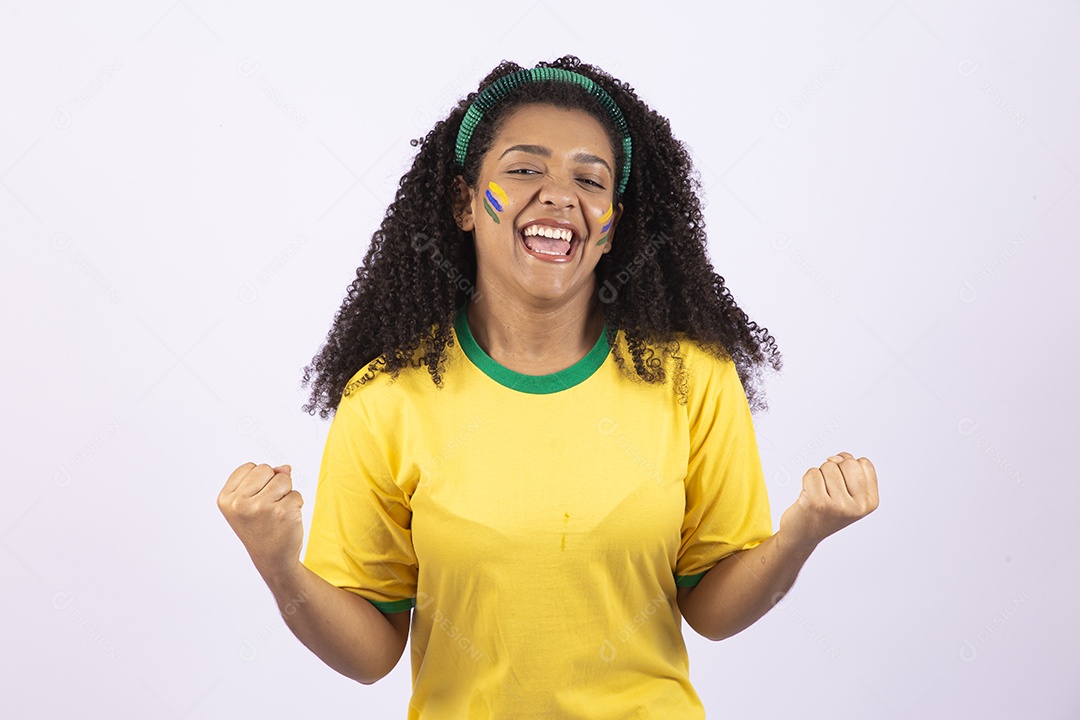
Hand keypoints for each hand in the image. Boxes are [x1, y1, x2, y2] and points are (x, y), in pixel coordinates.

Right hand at [217, 462, 303, 580]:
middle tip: (267, 508)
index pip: (250, 467)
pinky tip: (286, 520)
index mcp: (226, 498)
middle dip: (273, 483)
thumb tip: (286, 468)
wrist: (272, 558)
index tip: (254, 501)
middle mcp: (240, 503)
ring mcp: (261, 507)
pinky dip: (296, 505)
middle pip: (266, 469)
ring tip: (277, 512)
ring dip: (286, 493)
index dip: (259, 481)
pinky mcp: (283, 512)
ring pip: (284, 479)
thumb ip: (264, 478)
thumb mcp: (251, 501)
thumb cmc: (261, 527)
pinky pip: (296, 494)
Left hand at [778, 451, 878, 550]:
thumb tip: (836, 457)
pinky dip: (807, 479)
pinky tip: (808, 495)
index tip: (841, 481)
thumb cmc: (826, 511)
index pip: (863, 463)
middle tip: (828, 487)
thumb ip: (853, 473)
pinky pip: (812, 473)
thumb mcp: (850, 496)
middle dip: (834, 467)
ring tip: (818, 493)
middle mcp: (857, 506)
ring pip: (828, 466)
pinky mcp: (816, 503)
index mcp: (870, 502)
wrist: (803, 535)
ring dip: (819, 475)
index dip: (848, 465)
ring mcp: (837, 505)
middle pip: (847, 462)